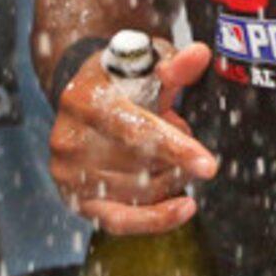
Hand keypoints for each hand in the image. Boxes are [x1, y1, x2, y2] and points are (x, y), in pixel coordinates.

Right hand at [48, 39, 216, 231]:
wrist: (81, 99)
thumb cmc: (119, 81)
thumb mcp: (145, 64)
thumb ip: (174, 63)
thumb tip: (200, 55)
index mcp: (83, 98)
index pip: (133, 128)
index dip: (173, 148)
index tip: (208, 166)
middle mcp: (68, 138)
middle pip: (140, 165)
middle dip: (176, 159)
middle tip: (189, 148)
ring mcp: (67, 172)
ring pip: (138, 192)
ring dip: (170, 179)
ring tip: (175, 160)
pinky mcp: (73, 198)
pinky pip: (120, 220)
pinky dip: (156, 218)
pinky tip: (184, 207)